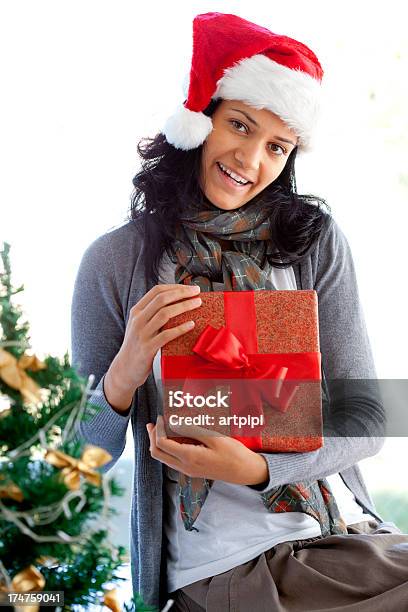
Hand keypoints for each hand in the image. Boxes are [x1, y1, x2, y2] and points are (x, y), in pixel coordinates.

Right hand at [104, 284, 201, 411]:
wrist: (124, 369)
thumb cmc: (137, 346)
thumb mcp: (140, 325)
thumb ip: (153, 314)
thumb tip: (177, 301)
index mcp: (137, 311)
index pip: (156, 291)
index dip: (175, 287)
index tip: (190, 287)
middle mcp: (137, 320)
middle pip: (162, 299)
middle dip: (182, 293)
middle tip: (197, 292)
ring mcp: (141, 334)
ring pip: (164, 314)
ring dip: (184, 306)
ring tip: (197, 304)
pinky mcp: (147, 348)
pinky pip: (166, 335)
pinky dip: (180, 328)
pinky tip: (191, 324)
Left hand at [146, 416, 268, 485]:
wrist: (245, 472)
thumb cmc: (233, 454)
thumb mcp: (214, 437)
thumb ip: (192, 429)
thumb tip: (174, 421)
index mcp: (189, 457)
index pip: (162, 443)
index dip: (158, 428)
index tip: (163, 415)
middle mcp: (185, 467)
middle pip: (157, 453)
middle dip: (152, 436)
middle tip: (155, 422)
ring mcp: (188, 470)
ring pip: (164, 457)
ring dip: (159, 442)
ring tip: (162, 426)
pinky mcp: (192, 470)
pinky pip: (173, 459)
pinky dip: (169, 447)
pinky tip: (175, 436)